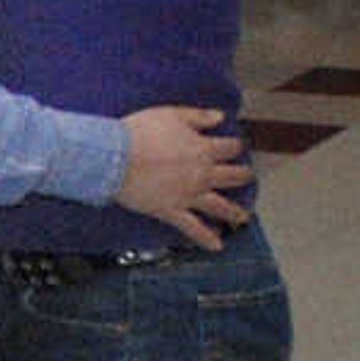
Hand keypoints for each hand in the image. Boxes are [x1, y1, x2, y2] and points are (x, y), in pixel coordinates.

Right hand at [115, 104, 254, 246]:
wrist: (112, 157)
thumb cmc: (136, 133)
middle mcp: (202, 173)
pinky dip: (206, 238)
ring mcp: (189, 195)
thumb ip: (198, 116)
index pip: (230, 147)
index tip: (234, 146)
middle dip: (243, 176)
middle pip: (233, 176)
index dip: (234, 146)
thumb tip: (219, 117)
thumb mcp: (169, 114)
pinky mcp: (172, 210)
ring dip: (235, 212)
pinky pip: (193, 227)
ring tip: (242, 217)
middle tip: (246, 178)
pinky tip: (216, 246)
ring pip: (220, 206)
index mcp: (204, 148)